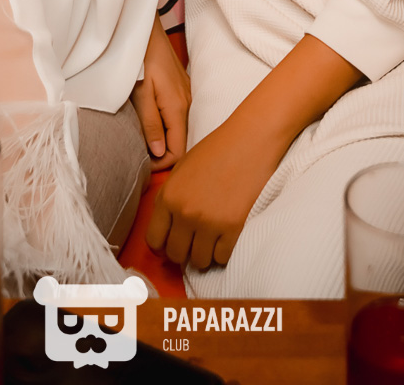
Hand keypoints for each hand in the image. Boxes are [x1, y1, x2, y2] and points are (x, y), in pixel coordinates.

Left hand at [131, 14, 190, 170]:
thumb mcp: (140, 93)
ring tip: (142, 139)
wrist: (145, 31)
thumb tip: (159, 153)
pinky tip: (151, 122)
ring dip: (163, 139)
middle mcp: (187, 103)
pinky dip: (166, 125)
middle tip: (139, 154)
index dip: (161, 163)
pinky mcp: (181, 88)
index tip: (141, 163)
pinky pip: (178, 116)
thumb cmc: (140, 59)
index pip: (178, 150)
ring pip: (180, 129)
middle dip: (162, 153)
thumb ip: (150, 123)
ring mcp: (186, 95)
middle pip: (181, 142)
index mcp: (177, 107)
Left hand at [145, 116, 281, 270]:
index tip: (170, 245)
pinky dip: (223, 252)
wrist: (249, 141)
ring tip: (211, 239)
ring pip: (199, 262)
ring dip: (204, 254)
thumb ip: (170, 197)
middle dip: (183, 252)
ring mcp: (209, 222)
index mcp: (169, 196)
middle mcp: (185, 212)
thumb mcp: (181, 168)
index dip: (161, 247)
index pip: (154, 240)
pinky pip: (222, 258)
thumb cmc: (216, 150)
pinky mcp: (233, 227)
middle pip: (176, 255)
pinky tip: (226, 237)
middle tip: (193, 243)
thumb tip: (165, 227)